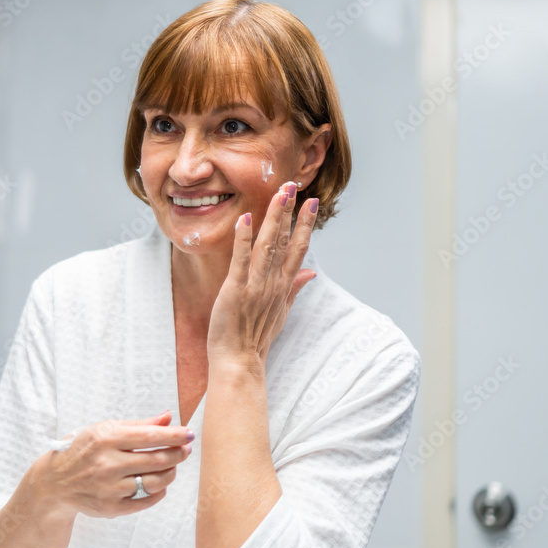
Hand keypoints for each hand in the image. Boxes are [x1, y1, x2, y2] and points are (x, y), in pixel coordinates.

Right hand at [37, 410, 193, 518]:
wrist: (55, 482)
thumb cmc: (83, 450)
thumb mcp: (104, 429)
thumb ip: (138, 424)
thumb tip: (167, 417)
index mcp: (105, 439)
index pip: (149, 436)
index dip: (173, 435)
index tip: (188, 433)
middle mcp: (107, 464)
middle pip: (156, 460)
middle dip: (177, 454)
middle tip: (186, 449)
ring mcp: (109, 488)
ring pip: (154, 482)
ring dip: (171, 473)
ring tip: (173, 466)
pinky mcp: (111, 507)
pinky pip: (145, 501)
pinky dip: (158, 492)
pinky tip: (160, 483)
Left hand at [206, 181, 317, 367]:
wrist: (239, 362)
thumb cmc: (256, 337)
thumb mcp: (281, 312)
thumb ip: (295, 289)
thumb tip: (311, 272)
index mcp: (283, 286)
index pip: (298, 249)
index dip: (304, 224)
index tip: (311, 202)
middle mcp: (273, 283)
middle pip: (285, 241)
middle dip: (290, 212)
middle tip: (294, 185)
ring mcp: (256, 286)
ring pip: (268, 245)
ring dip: (274, 218)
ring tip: (279, 194)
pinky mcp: (236, 290)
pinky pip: (241, 260)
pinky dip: (244, 238)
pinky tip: (246, 218)